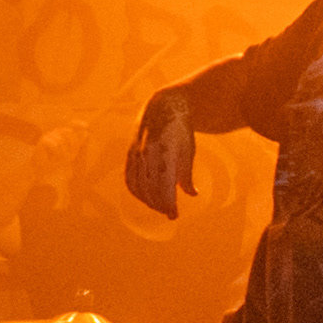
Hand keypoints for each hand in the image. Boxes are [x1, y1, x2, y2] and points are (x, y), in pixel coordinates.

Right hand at [125, 90, 194, 218]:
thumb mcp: (189, 150)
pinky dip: (136, 190)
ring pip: (137, 185)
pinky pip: (129, 177)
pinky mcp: (130, 153)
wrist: (163, 106)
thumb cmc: (180, 130)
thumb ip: (187, 174)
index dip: (167, 203)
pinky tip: (145, 197)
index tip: (174, 215)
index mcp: (165, 152)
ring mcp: (135, 153)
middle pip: (149, 188)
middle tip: (170, 214)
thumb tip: (192, 194)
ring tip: (160, 207)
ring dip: (147, 200)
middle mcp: (147, 153)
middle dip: (159, 204)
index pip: (163, 185)